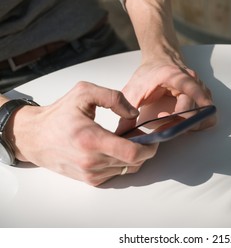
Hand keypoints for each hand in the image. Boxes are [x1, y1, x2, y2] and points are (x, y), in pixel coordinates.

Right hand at [6, 81, 157, 185]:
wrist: (34, 137)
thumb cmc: (58, 115)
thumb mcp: (84, 92)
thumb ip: (113, 97)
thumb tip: (133, 114)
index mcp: (91, 140)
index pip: (132, 153)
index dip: (150, 147)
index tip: (154, 138)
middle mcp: (91, 161)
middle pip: (134, 162)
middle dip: (145, 149)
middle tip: (143, 135)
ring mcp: (90, 174)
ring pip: (127, 169)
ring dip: (134, 156)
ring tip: (129, 140)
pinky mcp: (89, 180)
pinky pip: (116, 174)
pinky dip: (122, 163)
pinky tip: (117, 149)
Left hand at [119, 57, 216, 132]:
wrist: (161, 58)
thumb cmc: (150, 72)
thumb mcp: (134, 90)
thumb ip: (126, 111)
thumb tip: (121, 133)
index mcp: (178, 77)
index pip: (191, 93)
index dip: (182, 111)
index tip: (165, 119)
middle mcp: (194, 83)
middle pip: (198, 111)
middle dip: (182, 123)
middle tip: (165, 125)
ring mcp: (202, 90)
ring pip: (207, 116)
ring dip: (192, 125)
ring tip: (175, 125)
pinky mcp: (204, 98)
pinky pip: (209, 116)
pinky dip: (199, 124)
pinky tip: (184, 123)